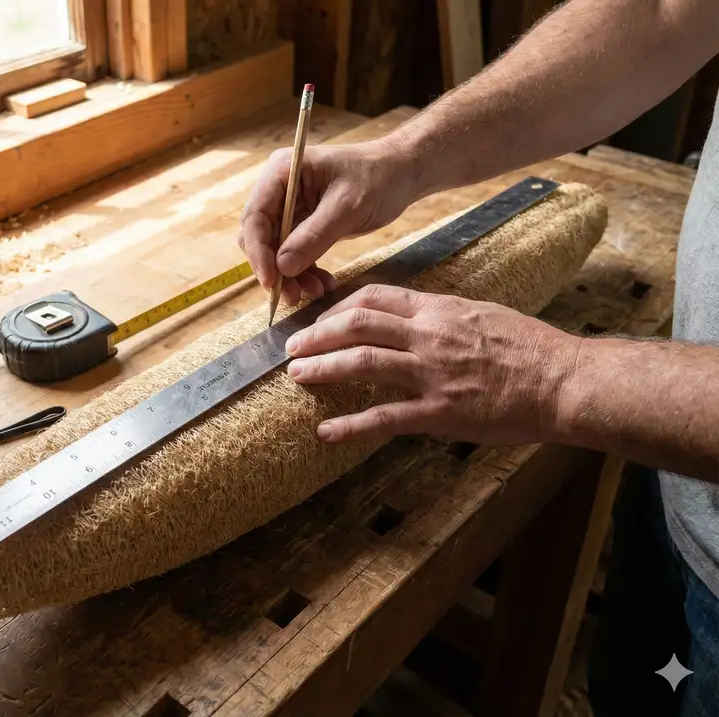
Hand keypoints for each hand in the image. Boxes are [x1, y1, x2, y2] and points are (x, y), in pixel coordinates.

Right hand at [238, 140, 411, 304]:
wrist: (400, 174)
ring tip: (315, 293)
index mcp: (281, 172)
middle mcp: (279, 189)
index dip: (259, 252)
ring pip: (276, 250)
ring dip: (291, 275)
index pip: (254, 216)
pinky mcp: (303, 223)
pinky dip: (305, 271)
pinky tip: (322, 284)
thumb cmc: (376, 178)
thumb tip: (282, 267)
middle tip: (293, 296)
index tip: (271, 282)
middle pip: (260, 236)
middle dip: (275, 268)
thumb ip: (313, 237)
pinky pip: (294, 253)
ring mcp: (290, 207)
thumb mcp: (346, 208)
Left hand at [284, 285, 581, 444]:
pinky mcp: (439, 412)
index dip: (338, 308)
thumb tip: (414, 316)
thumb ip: (443, 315)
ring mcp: (431, 374)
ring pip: (362, 363)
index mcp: (438, 310)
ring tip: (297, 377)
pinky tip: (327, 433)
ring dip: (323, 368)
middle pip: (357, 324)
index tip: (321, 320)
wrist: (563, 380)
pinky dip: (350, 426)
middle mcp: (428, 336)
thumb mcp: (482, 314)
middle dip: (317, 335)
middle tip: (293, 348)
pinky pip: (384, 417)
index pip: (374, 298)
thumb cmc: (530, 347)